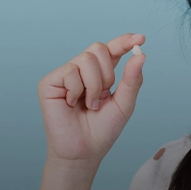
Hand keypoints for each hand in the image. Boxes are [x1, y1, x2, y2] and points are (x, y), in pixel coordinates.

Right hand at [38, 33, 146, 166]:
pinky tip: (72, 104)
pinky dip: (78, 90)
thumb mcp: (124, 103)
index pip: (112, 49)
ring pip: (86, 58)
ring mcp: (65, 74)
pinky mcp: (50, 82)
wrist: (84, 151)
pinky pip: (70, 71)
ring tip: (90, 104)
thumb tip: (140, 55)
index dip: (124, 41)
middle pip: (98, 48)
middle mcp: (82, 70)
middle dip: (107, 73)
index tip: (140, 38)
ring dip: (94, 85)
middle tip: (104, 95)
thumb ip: (132, 79)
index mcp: (102, 73)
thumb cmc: (103, 129)